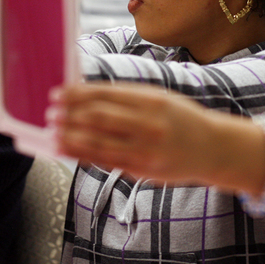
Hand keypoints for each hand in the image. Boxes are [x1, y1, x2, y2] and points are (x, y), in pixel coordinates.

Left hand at [50, 83, 225, 184]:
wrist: (214, 148)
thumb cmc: (183, 120)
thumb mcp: (161, 98)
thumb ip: (128, 97)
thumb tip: (86, 94)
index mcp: (152, 100)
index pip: (106, 94)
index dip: (77, 94)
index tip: (57, 93)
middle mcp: (149, 124)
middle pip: (99, 118)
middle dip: (70, 115)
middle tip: (50, 113)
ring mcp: (146, 149)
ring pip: (99, 143)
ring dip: (71, 137)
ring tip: (52, 132)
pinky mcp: (143, 169)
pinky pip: (106, 161)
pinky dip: (82, 155)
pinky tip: (66, 150)